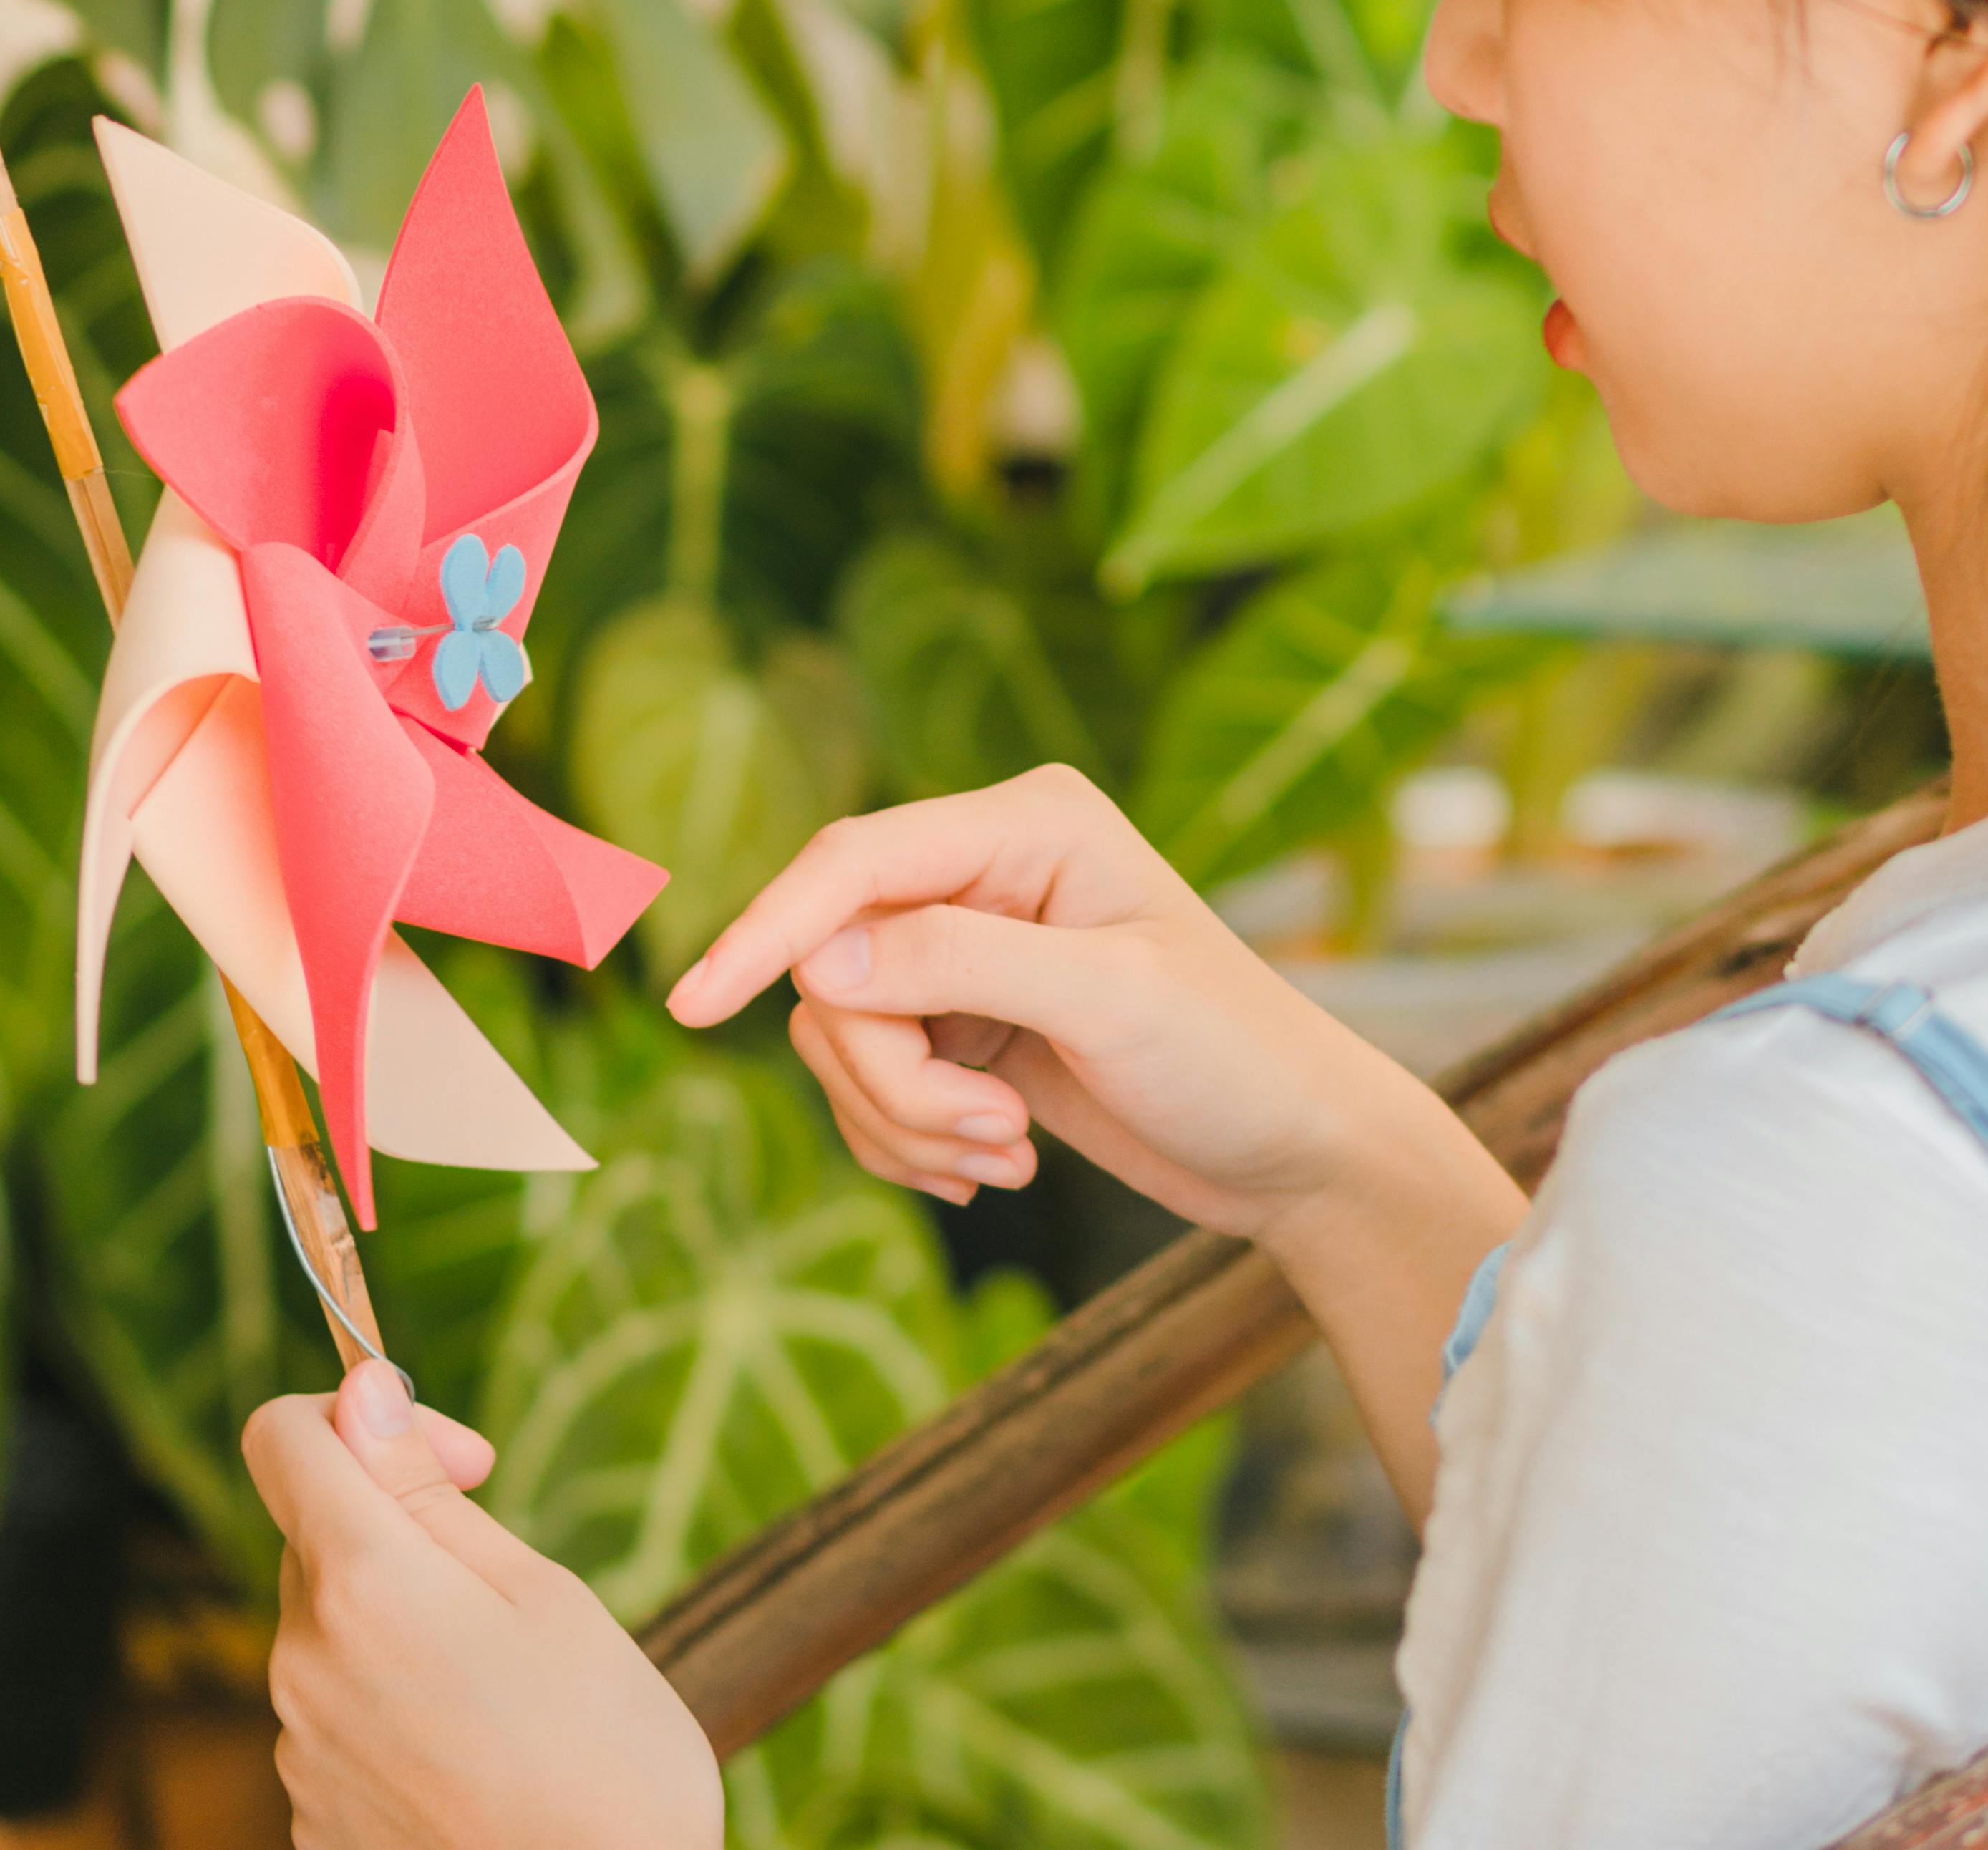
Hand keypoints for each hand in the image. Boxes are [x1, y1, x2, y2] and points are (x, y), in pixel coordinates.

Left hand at [245, 1359, 723, 1849]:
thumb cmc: (605, 1753)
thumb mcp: (541, 1592)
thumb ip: (427, 1493)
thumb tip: (363, 1396)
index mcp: (360, 1585)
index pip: (280, 1436)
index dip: (359, 1414)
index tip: (454, 1459)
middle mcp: (302, 1666)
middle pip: (316, 1537)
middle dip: (396, 1526)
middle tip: (504, 1577)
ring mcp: (301, 1755)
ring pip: (330, 1630)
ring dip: (398, 1624)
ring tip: (502, 1687)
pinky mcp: (313, 1824)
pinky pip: (336, 1718)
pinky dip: (392, 1709)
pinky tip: (474, 1752)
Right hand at [665, 762, 1430, 1247]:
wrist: (1295, 1153)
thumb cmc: (1233, 1057)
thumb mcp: (1108, 1001)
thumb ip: (962, 964)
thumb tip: (819, 955)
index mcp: (1024, 822)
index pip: (853, 863)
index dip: (766, 927)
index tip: (692, 1003)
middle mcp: (982, 869)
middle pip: (835, 964)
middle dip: (892, 1075)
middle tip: (992, 1138)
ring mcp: (967, 949)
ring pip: (843, 1034)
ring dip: (909, 1119)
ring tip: (1012, 1154)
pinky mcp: (962, 1023)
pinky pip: (868, 1083)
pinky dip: (913, 1142)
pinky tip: (999, 1164)